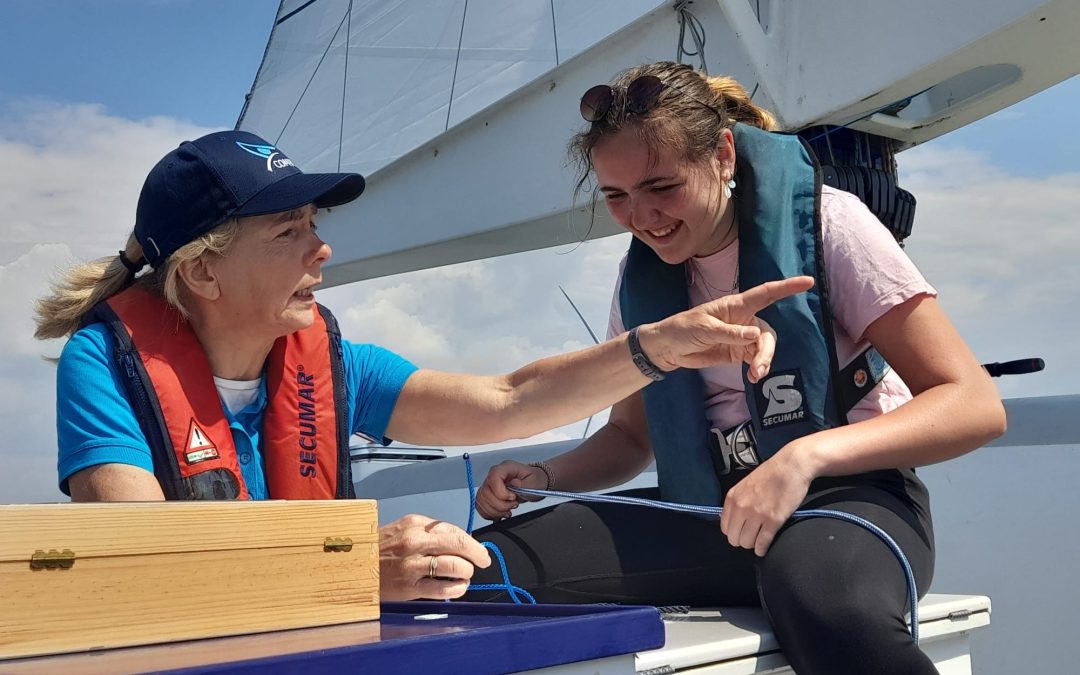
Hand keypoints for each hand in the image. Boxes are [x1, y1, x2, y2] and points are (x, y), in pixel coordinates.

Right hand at [378, 514, 491, 600]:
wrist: (353, 567)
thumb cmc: (379, 550)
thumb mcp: (402, 530)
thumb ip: (428, 533)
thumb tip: (458, 542)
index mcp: (415, 524)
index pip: (453, 530)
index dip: (471, 541)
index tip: (478, 549)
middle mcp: (415, 541)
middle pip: (459, 544)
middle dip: (477, 554)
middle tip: (483, 560)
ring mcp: (412, 565)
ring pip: (455, 566)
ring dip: (467, 572)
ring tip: (466, 575)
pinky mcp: (409, 587)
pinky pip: (443, 588)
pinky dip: (457, 588)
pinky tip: (458, 587)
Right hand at [475, 460, 547, 520]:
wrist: (532, 485)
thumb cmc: (533, 480)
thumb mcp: (535, 481)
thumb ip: (524, 483)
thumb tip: (514, 484)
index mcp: (505, 468)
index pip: (493, 477)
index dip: (501, 492)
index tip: (512, 497)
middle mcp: (493, 475)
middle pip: (485, 492)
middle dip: (500, 505)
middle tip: (514, 505)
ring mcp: (488, 485)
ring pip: (481, 501)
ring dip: (496, 511)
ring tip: (508, 510)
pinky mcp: (485, 496)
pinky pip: (480, 507)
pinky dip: (490, 514)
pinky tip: (501, 513)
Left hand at [640, 275, 813, 382]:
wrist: (669, 348)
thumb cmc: (683, 329)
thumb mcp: (705, 329)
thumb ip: (730, 333)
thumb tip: (756, 335)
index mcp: (736, 306)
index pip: (765, 294)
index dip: (787, 287)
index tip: (808, 282)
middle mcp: (743, 320)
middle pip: (767, 333)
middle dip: (767, 350)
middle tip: (760, 367)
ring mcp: (742, 337)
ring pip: (764, 348)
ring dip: (764, 361)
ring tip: (756, 376)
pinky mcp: (738, 353)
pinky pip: (755, 359)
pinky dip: (758, 368)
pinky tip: (753, 377)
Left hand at [719, 444, 816, 555]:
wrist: (791, 466)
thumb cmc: (770, 474)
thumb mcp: (745, 485)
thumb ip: (737, 501)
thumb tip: (733, 520)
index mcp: (732, 498)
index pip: (725, 528)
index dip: (734, 532)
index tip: (742, 532)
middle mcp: (741, 507)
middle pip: (734, 538)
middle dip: (742, 541)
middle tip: (751, 538)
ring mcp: (757, 514)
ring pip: (747, 542)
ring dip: (753, 545)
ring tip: (758, 541)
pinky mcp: (773, 519)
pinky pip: (762, 542)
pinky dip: (762, 549)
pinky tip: (763, 549)